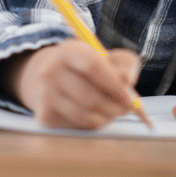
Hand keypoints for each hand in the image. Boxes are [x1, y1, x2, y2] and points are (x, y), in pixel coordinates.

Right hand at [3, 40, 141, 129]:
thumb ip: (125, 64)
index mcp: (67, 51)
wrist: (54, 77)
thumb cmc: (88, 67)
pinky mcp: (45, 115)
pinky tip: (98, 115)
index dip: (114, 84)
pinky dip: (94, 123)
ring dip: (106, 117)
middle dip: (113, 107)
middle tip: (127, 109)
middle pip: (88, 96)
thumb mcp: (108, 56)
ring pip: (84, 114)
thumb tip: (128, 81)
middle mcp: (50, 71)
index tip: (129, 97)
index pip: (92, 66)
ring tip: (114, 112)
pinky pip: (77, 125)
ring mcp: (45, 94)